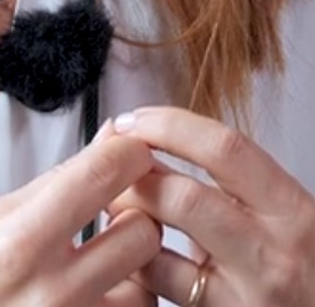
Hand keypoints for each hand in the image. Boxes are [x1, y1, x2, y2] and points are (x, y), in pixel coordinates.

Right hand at [0, 133, 160, 305]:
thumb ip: (51, 184)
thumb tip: (105, 141)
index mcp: (19, 243)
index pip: (98, 178)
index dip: (128, 152)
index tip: (131, 149)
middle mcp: (54, 292)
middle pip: (142, 233)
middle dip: (136, 212)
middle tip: (117, 208)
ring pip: (149, 287)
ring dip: (135, 268)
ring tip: (106, 258)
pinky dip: (125, 302)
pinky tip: (101, 290)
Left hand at [105, 106, 314, 304]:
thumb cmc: (304, 264)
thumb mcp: (285, 212)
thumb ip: (235, 181)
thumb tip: (159, 139)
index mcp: (290, 209)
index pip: (224, 149)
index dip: (169, 125)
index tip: (136, 118)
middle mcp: (270, 253)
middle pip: (182, 198)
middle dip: (134, 175)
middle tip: (111, 164)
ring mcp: (244, 296)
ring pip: (159, 246)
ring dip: (124, 217)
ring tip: (114, 204)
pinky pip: (157, 286)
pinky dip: (132, 263)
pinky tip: (130, 251)